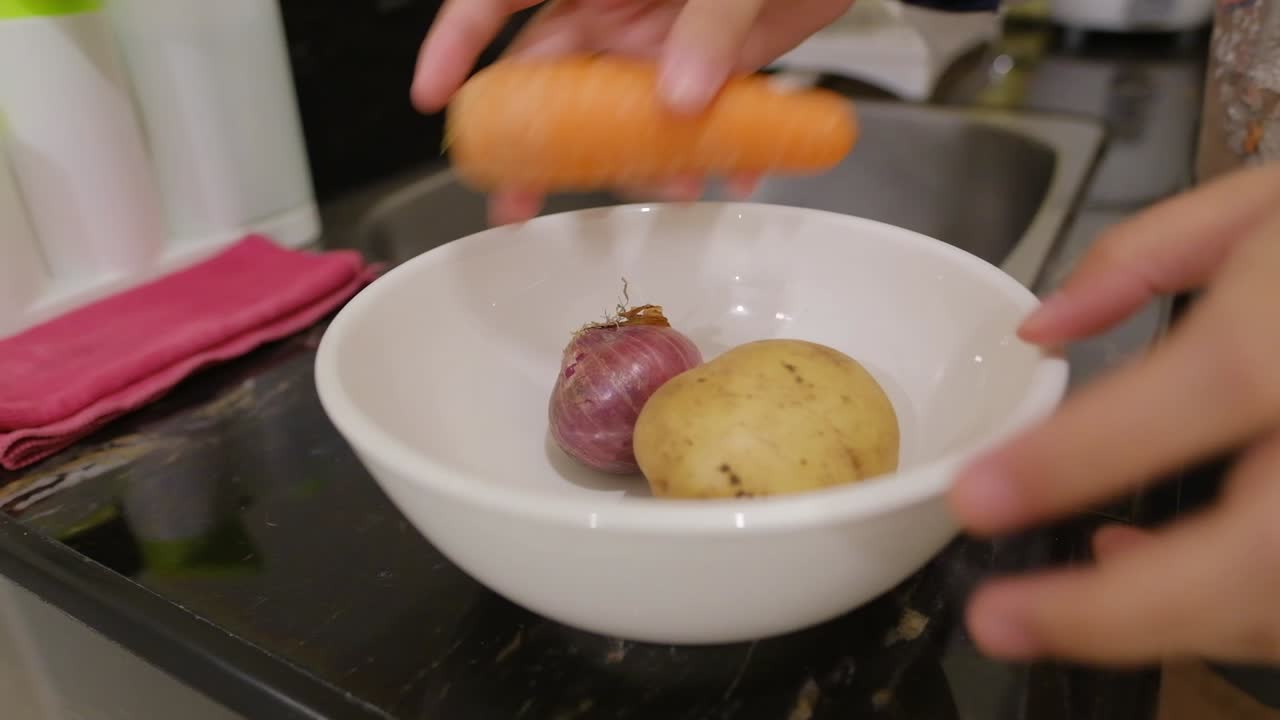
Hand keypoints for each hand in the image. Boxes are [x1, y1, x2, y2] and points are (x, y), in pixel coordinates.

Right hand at [411, 0, 853, 224]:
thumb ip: (707, 24)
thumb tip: (677, 102)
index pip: (501, 1)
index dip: (457, 43)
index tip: (435, 97)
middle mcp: (615, 10)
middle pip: (551, 80)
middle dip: (532, 144)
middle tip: (516, 200)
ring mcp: (663, 45)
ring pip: (622, 118)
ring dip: (636, 162)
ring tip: (669, 189)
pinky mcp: (716, 71)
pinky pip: (697, 126)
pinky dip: (714, 155)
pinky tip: (734, 172)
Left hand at [948, 162, 1279, 665]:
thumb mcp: (1271, 202)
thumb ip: (1147, 255)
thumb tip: (1042, 328)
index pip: (1212, 384)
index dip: (1085, 453)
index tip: (980, 494)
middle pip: (1256, 557)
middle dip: (1110, 612)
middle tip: (997, 619)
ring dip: (1159, 620)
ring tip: (1063, 600)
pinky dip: (1230, 611)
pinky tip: (1153, 571)